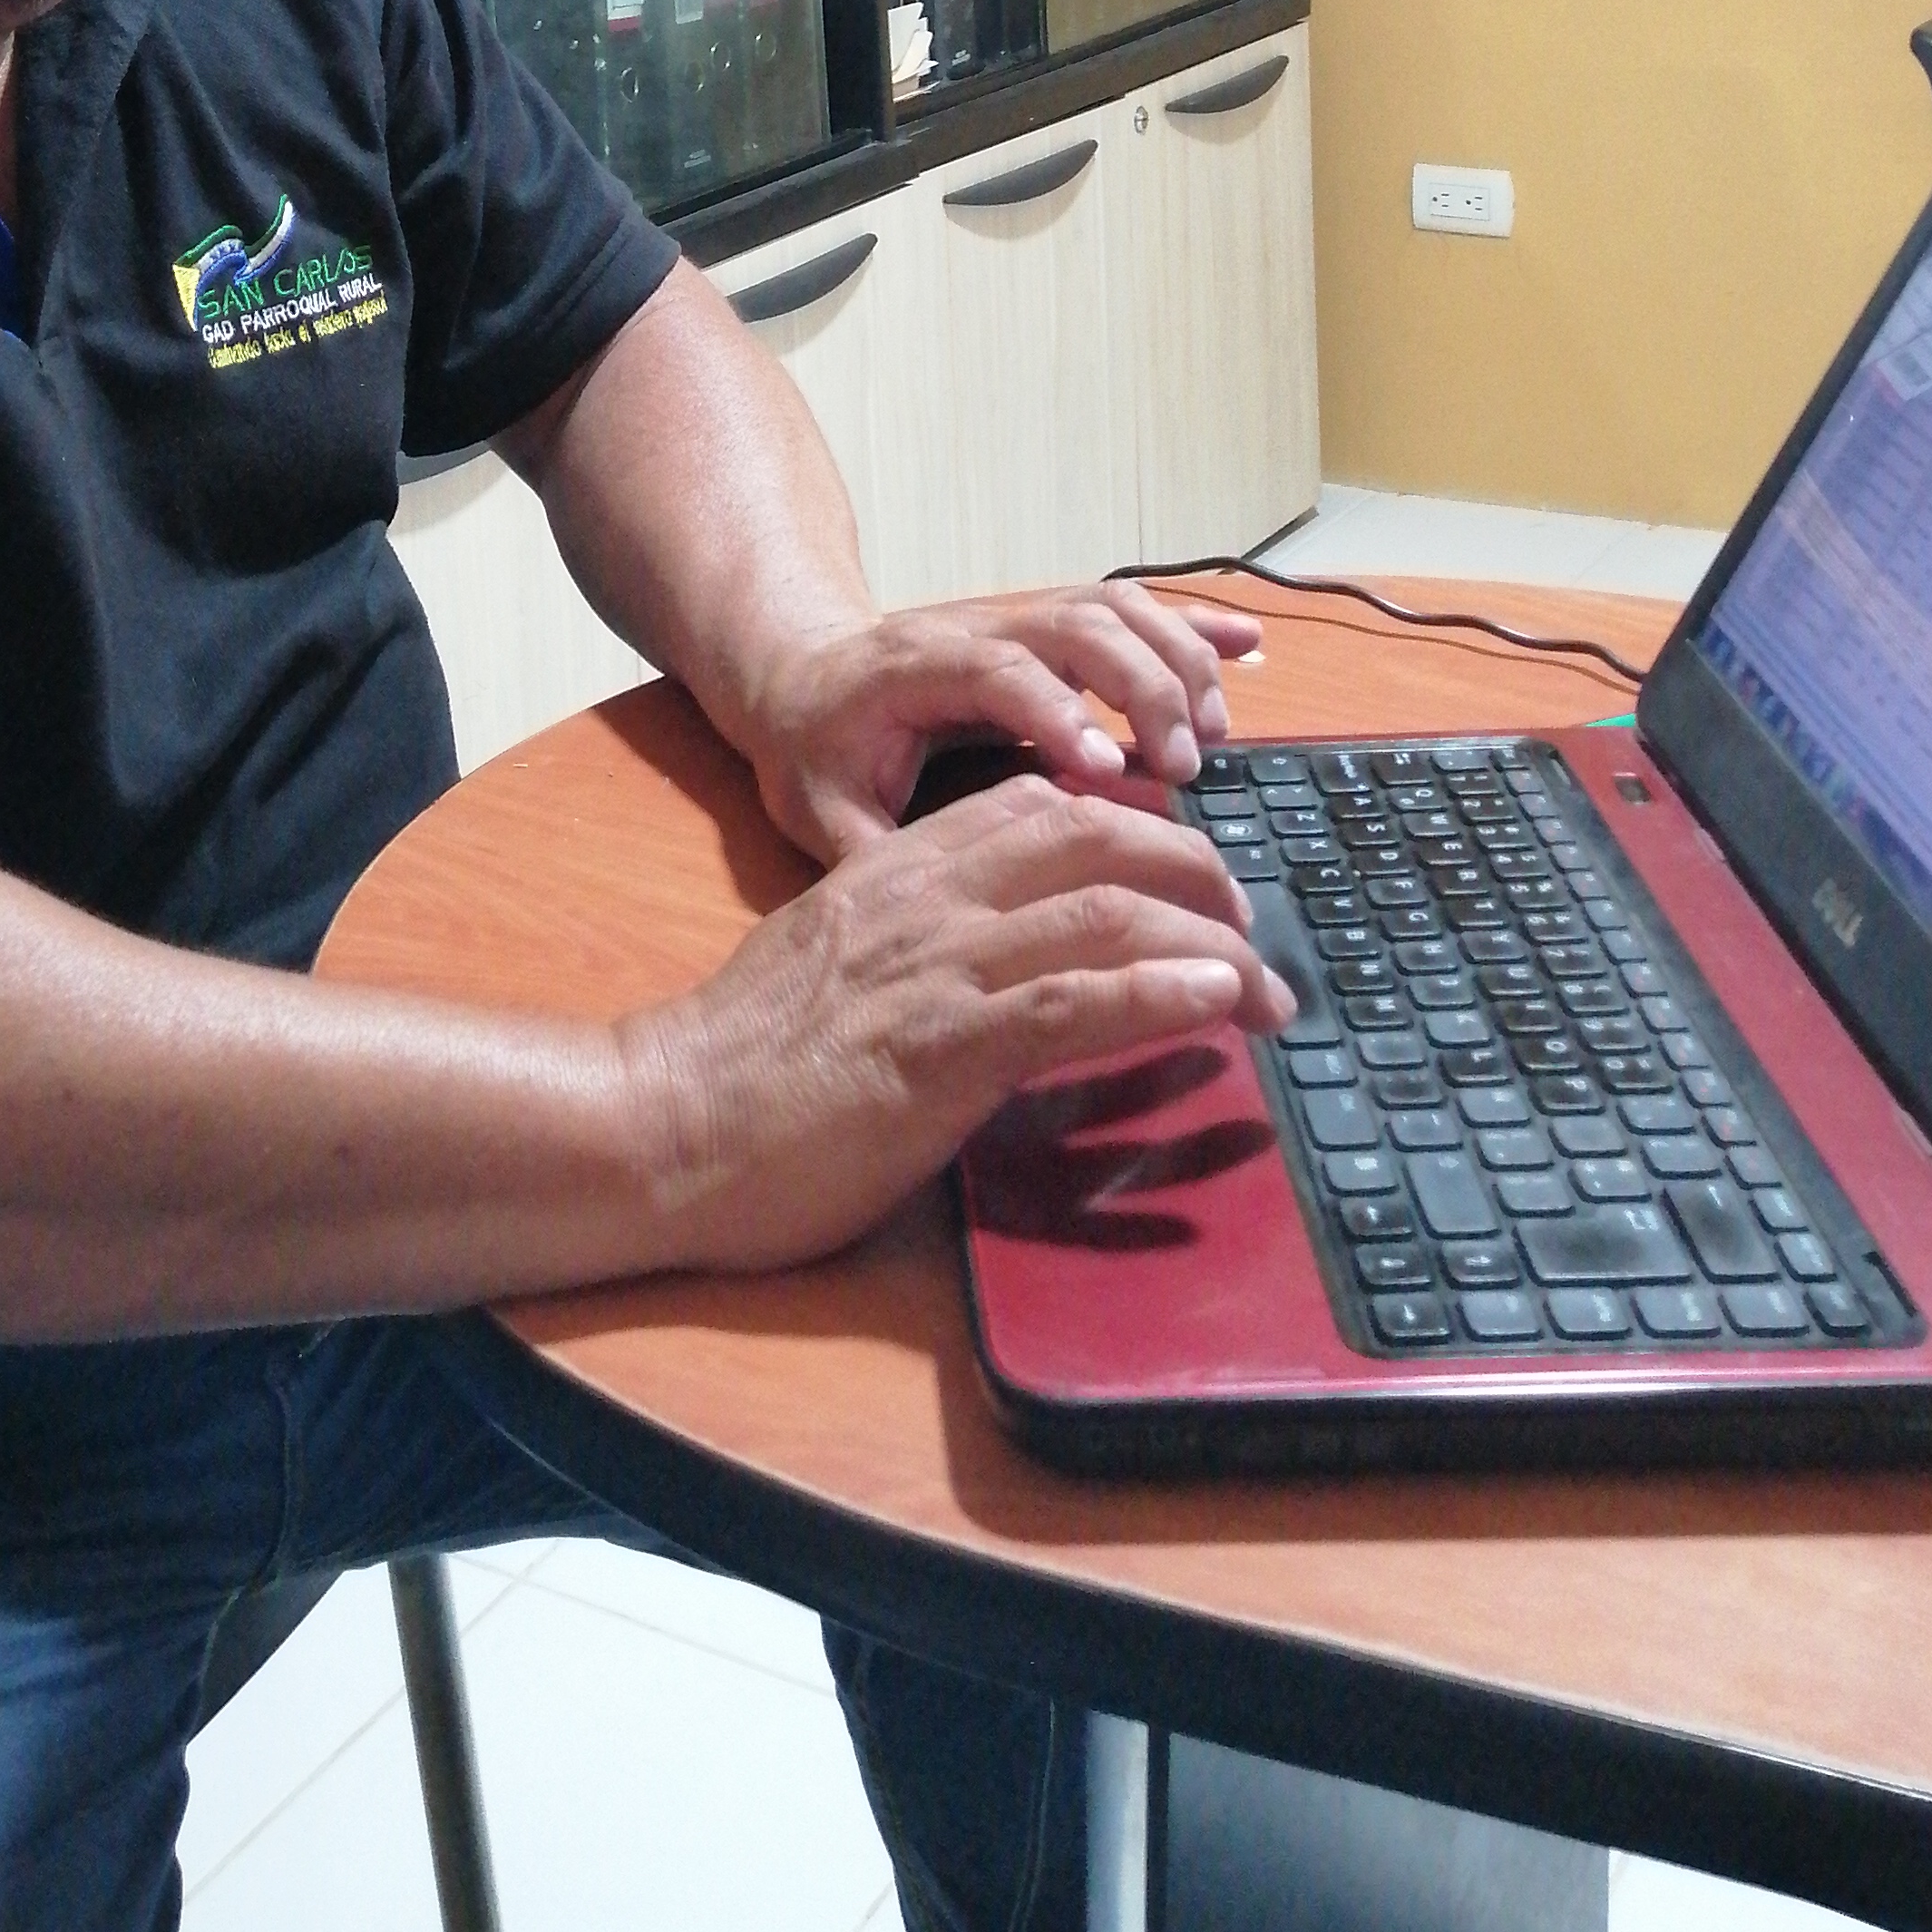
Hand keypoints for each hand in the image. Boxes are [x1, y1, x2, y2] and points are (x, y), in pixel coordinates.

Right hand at [620, 775, 1292, 1274]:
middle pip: (1097, 838)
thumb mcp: (838, 965)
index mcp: (899, 869)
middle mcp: (927, 897)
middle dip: (1195, 876)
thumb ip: (918, 945)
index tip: (1190, 876)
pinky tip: (1218, 1004)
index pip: (1044, 809)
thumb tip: (1002, 968)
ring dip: (1209, 946)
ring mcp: (935, 968)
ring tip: (1267, 990)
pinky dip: (1159, 997)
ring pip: (1103, 912)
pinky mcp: (939, 1050)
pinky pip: (1071, 1004)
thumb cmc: (745, 1066)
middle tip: (1250, 932)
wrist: (665, 1123)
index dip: (1137, 830)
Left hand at [723, 580, 1263, 864]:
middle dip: (1139, 686)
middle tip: (1184, 764)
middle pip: (1074, 624)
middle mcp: (974, 625)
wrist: (800, 673)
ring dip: (1175, 660)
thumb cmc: (814, 748)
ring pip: (1113, 609)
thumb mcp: (817, 806)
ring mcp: (1018, 617)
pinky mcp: (1048, 626)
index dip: (1055, 709)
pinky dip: (1190, 625)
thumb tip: (926, 912)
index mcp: (912, 667)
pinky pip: (1130, 610)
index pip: (996, 669)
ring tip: (1214, 736)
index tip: (1109, 766)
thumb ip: (866, 851)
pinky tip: (1247, 647)